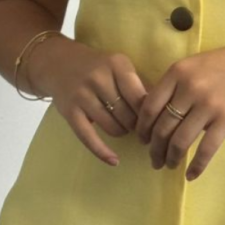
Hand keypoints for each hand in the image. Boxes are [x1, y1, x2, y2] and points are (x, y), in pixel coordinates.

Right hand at [28, 36, 151, 165]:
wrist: (59, 63)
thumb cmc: (98, 67)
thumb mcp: (119, 67)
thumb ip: (139, 85)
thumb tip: (164, 111)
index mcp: (117, 64)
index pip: (140, 97)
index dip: (150, 114)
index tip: (154, 121)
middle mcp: (99, 78)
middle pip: (127, 114)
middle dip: (136, 125)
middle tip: (138, 127)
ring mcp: (82, 95)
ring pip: (111, 126)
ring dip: (121, 132)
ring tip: (122, 128)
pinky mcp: (69, 111)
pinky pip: (88, 137)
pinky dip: (102, 152)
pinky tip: (114, 161)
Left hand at [135, 35, 224, 180]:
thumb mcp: (194, 65)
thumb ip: (175, 85)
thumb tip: (156, 115)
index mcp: (177, 72)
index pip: (150, 107)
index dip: (143, 128)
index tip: (143, 140)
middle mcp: (189, 88)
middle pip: (162, 127)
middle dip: (154, 149)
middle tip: (154, 159)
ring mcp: (208, 105)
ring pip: (180, 141)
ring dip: (171, 158)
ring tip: (169, 165)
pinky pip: (206, 149)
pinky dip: (196, 166)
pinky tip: (191, 175)